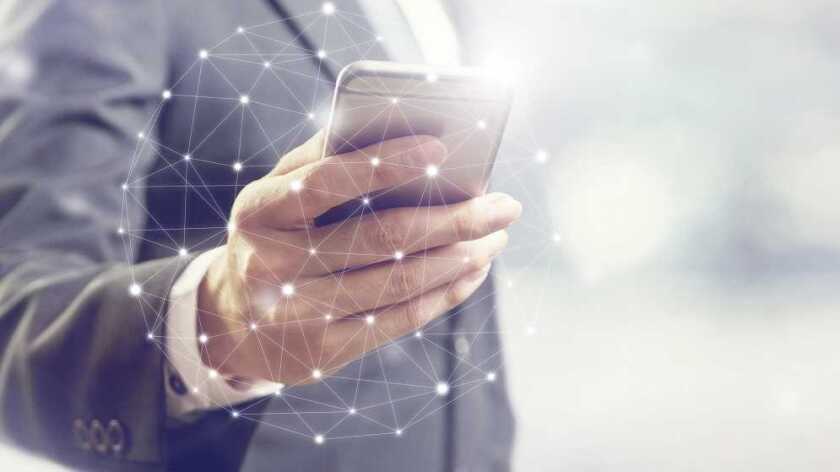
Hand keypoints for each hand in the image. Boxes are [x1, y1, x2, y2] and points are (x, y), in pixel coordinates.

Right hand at [197, 131, 520, 385]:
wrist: (232, 321)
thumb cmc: (272, 238)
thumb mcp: (276, 194)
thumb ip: (321, 160)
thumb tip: (394, 126)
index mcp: (259, 212)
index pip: (325, 182)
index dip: (384, 164)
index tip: (441, 147)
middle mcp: (273, 266)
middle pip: (380, 238)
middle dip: (453, 219)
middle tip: (504, 205)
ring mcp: (298, 315)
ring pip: (398, 282)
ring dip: (459, 257)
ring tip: (495, 236)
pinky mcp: (325, 352)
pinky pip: (400, 320)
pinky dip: (445, 293)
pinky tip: (472, 271)